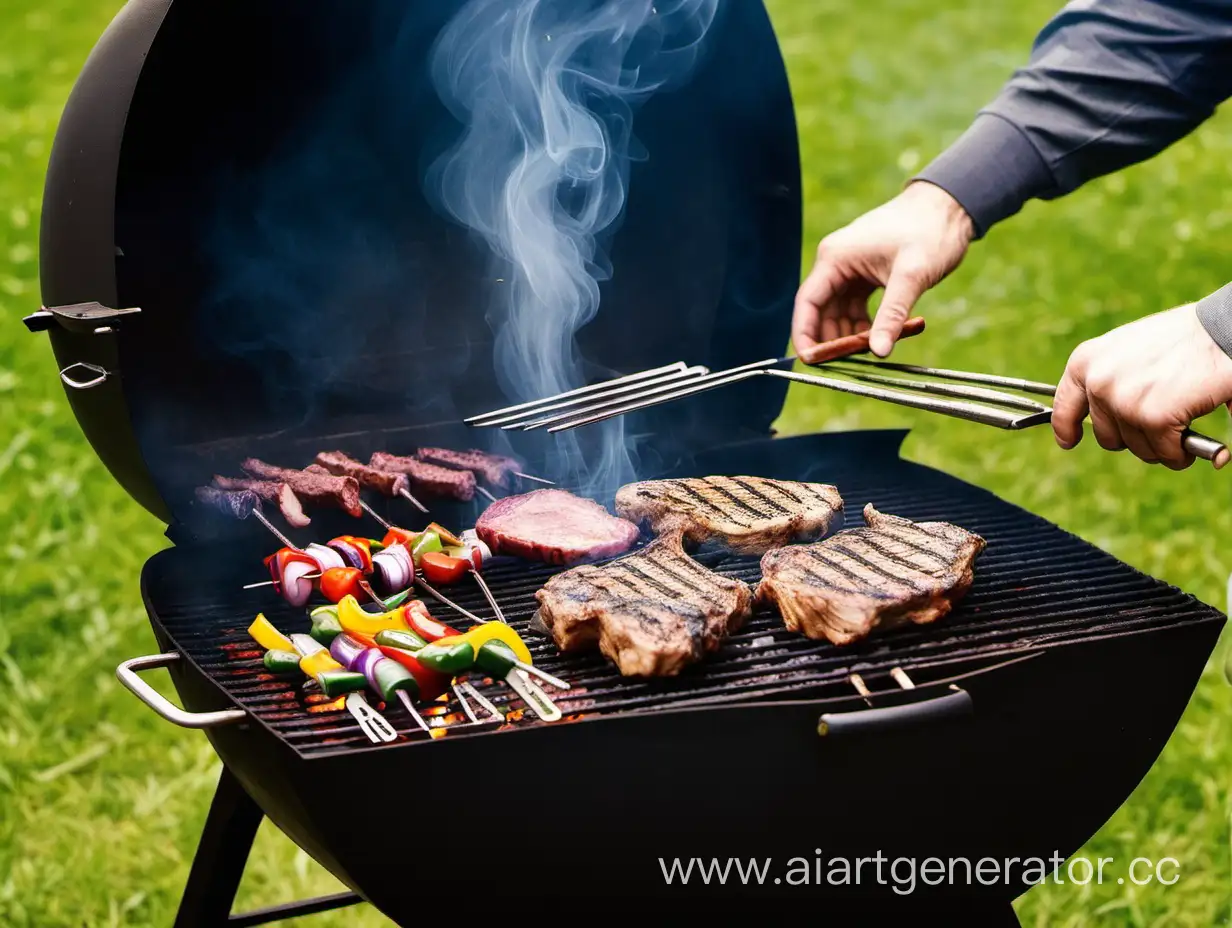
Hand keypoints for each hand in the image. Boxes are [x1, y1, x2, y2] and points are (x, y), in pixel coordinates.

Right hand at [792, 181, 974, 361]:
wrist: (950, 207)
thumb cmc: (929, 232)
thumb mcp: (911, 276)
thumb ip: (891, 315)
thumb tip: (879, 352)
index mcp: (835, 257)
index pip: (808, 302)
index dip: (805, 334)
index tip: (810, 361)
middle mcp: (836, 263)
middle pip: (821, 311)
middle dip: (831, 339)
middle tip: (844, 364)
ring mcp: (850, 269)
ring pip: (839, 313)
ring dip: (850, 334)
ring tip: (868, 353)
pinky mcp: (865, 275)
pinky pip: (856, 308)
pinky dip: (865, 325)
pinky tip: (879, 338)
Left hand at [1053, 304, 1231, 468]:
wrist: (1220, 329)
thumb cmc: (1180, 339)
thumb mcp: (1126, 351)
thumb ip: (1108, 379)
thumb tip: (1098, 417)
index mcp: (1086, 362)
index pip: (1064, 406)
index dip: (1065, 428)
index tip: (1068, 441)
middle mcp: (1098, 383)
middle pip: (1107, 437)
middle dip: (1134, 437)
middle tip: (1159, 422)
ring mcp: (1124, 402)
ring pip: (1139, 449)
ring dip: (1162, 445)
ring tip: (1179, 422)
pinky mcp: (1153, 418)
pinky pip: (1166, 453)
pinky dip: (1181, 453)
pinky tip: (1190, 438)